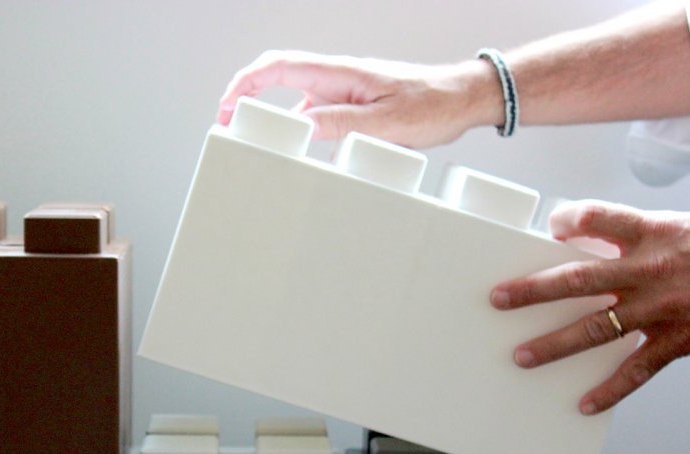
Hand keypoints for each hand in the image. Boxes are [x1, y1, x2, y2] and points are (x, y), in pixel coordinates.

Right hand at [218, 50, 500, 147]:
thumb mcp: (387, 121)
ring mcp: (346, 91)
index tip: (228, 105)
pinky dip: (300, 127)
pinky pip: (319, 113)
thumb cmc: (432, 105)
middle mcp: (339, 78)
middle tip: (228, 122)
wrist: (462, 100)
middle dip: (247, 95)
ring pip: (298, 98)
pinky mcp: (356, 106)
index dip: (247, 83)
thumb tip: (301, 127)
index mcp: (342, 73)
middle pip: (280, 76)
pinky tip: (302, 150)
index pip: (281, 67)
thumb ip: (342, 123)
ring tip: (257, 138)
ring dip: (273, 114)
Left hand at [491, 201, 689, 413]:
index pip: (599, 217)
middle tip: (499, 299)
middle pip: (580, 279)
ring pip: (598, 328)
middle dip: (535, 290)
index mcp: (652, 233)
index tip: (551, 225)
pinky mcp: (678, 340)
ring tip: (523, 356)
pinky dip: (610, 390)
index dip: (571, 219)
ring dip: (556, 344)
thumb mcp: (678, 227)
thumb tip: (581, 245)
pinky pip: (637, 370)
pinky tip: (585, 403)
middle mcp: (651, 271)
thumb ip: (631, 238)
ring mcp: (662, 308)